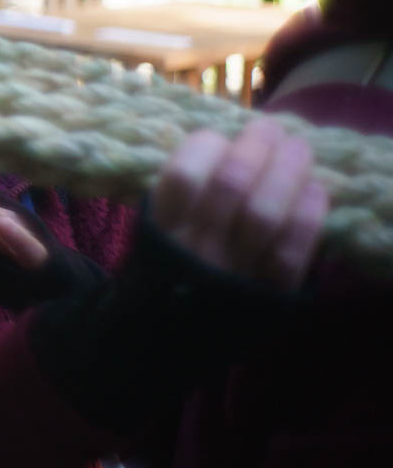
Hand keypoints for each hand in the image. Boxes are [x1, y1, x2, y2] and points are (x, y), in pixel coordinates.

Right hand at [152, 116, 328, 291]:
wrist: (169, 340)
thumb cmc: (165, 270)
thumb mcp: (152, 230)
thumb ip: (175, 193)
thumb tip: (222, 141)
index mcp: (160, 230)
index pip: (183, 175)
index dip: (208, 146)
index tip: (219, 137)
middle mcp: (195, 249)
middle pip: (231, 184)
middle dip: (256, 146)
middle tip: (269, 128)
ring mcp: (232, 273)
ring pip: (265, 212)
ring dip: (288, 171)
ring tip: (297, 148)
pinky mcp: (268, 295)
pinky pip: (292, 253)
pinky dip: (308, 216)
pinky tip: (315, 190)